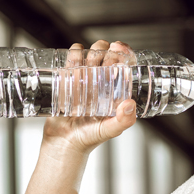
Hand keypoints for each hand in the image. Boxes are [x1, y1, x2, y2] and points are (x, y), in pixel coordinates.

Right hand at [41, 40, 137, 155]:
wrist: (63, 144)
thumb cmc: (88, 138)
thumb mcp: (109, 130)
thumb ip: (123, 121)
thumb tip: (130, 105)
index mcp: (115, 90)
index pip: (123, 64)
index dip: (123, 52)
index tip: (119, 49)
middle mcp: (101, 83)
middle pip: (106, 55)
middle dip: (105, 50)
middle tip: (102, 59)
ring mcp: (84, 80)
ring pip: (89, 54)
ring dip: (89, 51)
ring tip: (87, 63)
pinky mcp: (67, 80)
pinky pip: (71, 60)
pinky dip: (73, 54)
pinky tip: (74, 59)